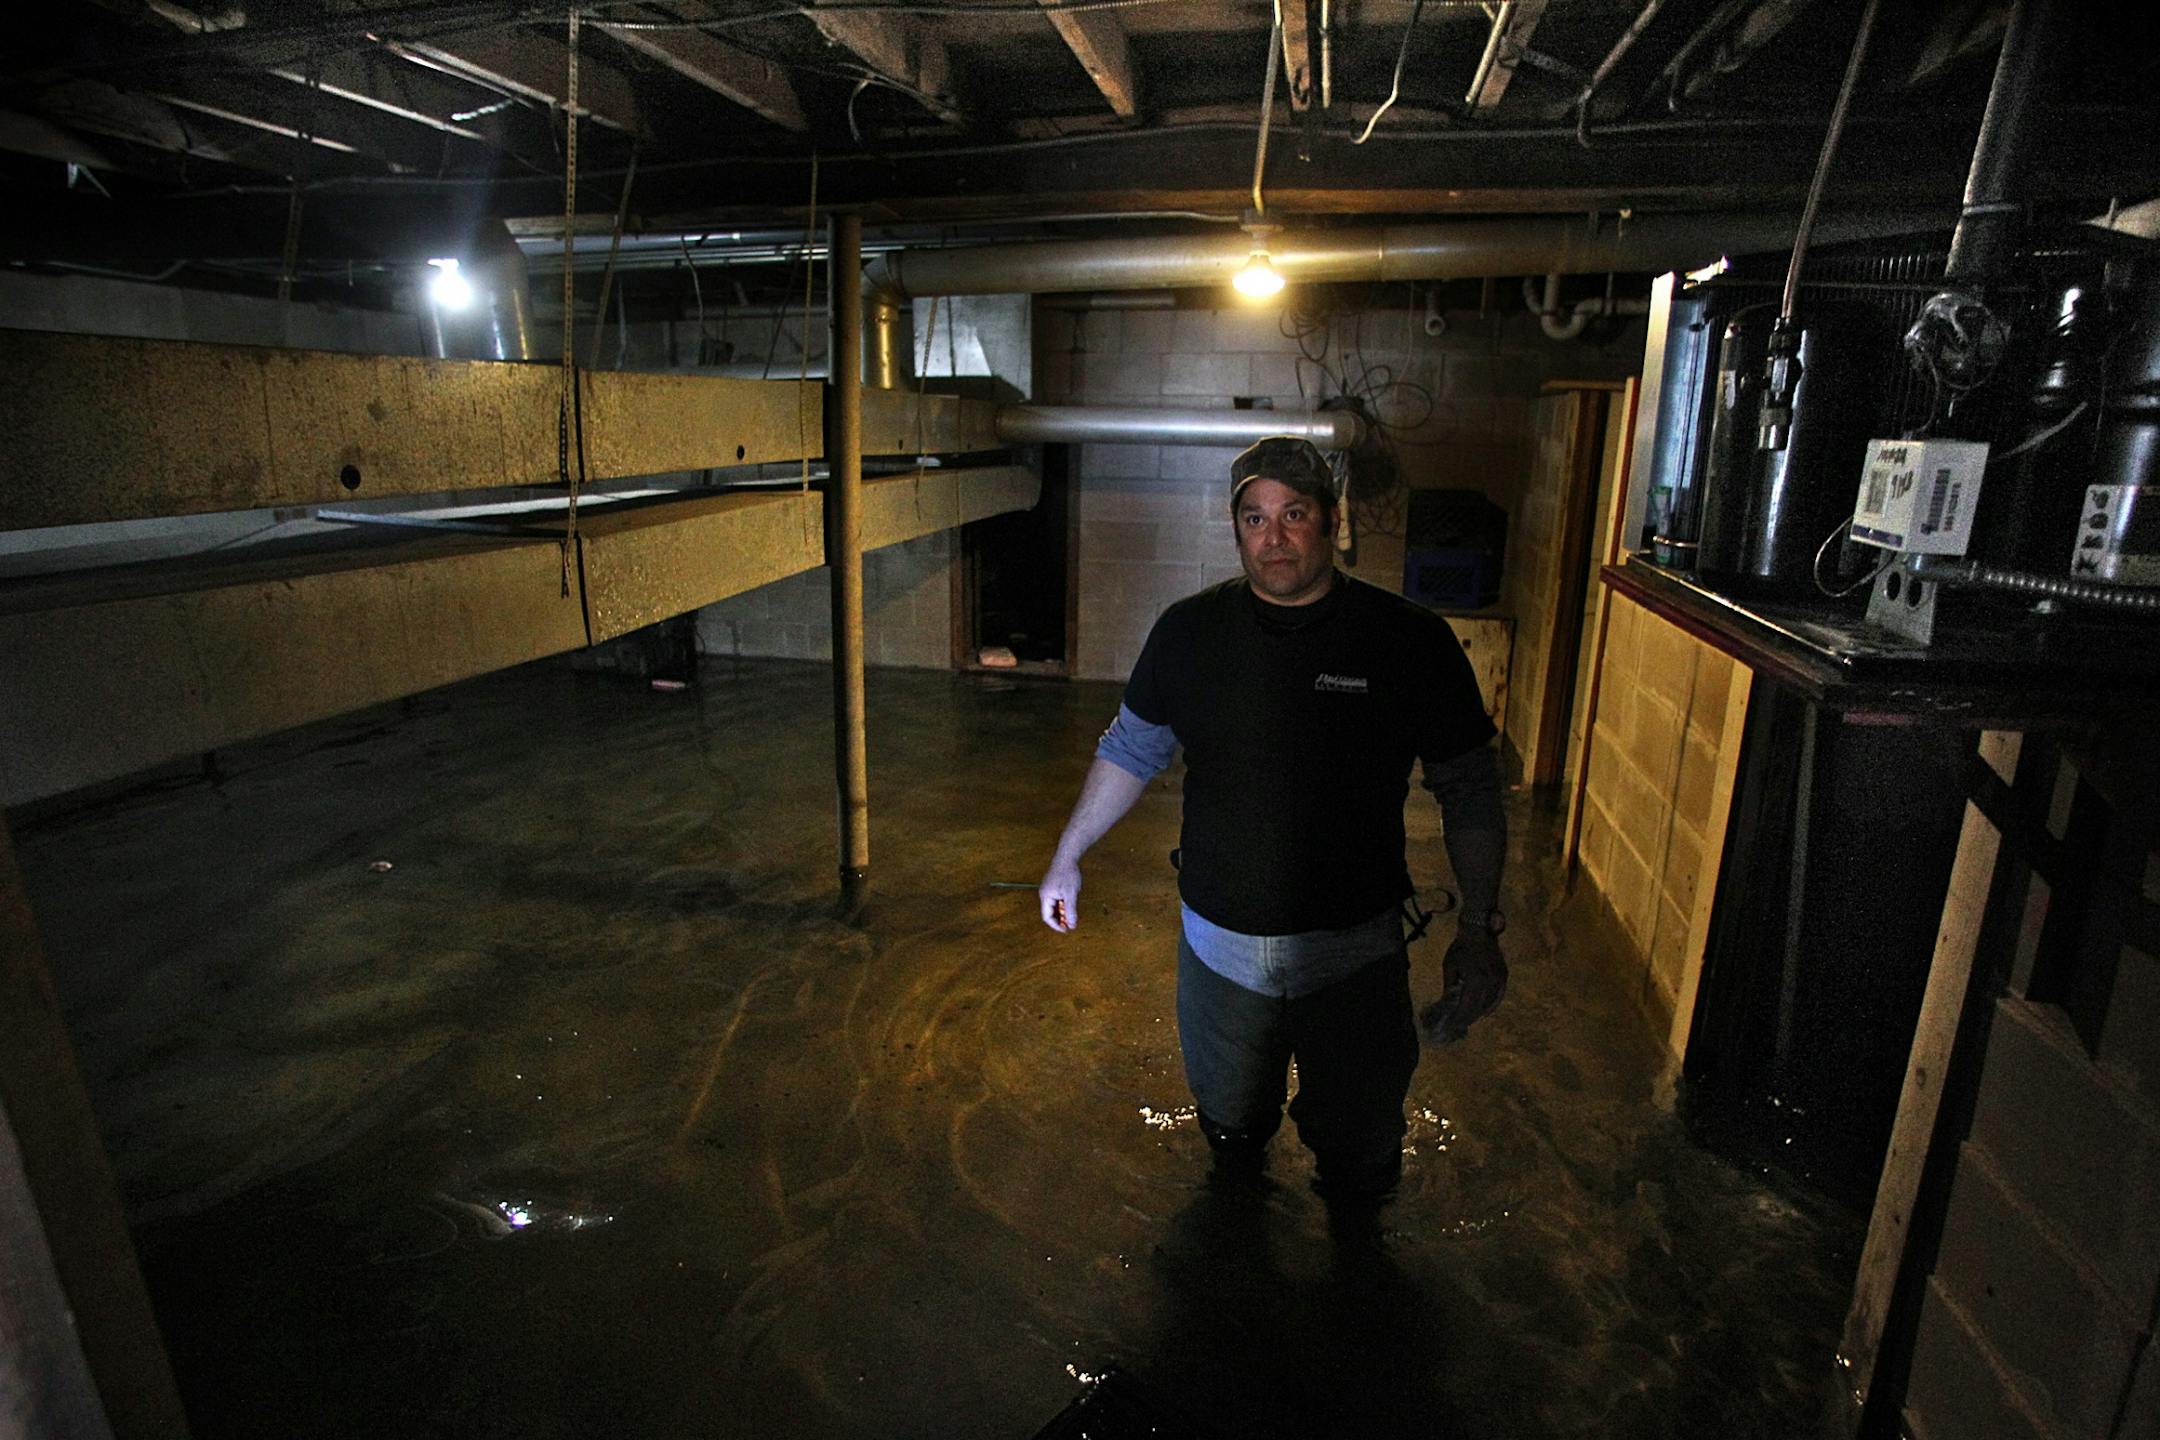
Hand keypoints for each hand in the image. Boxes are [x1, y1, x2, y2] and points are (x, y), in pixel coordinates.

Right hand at [1039, 858, 1081, 932]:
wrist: (1067, 857)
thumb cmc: (1068, 874)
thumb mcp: (1071, 894)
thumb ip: (1071, 910)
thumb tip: (1072, 924)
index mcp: (1046, 897)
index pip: (1047, 917)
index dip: (1056, 925)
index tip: (1066, 930)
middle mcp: (1044, 894)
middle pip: (1049, 912)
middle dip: (1059, 920)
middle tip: (1071, 924)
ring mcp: (1047, 890)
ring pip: (1053, 907)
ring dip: (1062, 912)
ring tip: (1072, 914)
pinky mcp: (1052, 886)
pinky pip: (1055, 900)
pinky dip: (1062, 905)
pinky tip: (1070, 904)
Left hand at [1419, 928, 1506, 1044]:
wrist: (1478, 932)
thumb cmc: (1461, 948)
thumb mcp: (1449, 967)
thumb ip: (1449, 987)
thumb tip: (1448, 1003)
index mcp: (1475, 979)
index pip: (1468, 1005)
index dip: (1461, 1017)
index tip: (1454, 1024)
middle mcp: (1490, 981)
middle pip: (1480, 1007)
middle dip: (1469, 1017)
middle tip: (1461, 1024)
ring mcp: (1499, 979)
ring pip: (1490, 1003)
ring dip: (1480, 1012)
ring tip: (1470, 1018)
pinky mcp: (1504, 975)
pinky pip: (1499, 995)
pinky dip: (1492, 1005)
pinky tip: (1485, 1011)